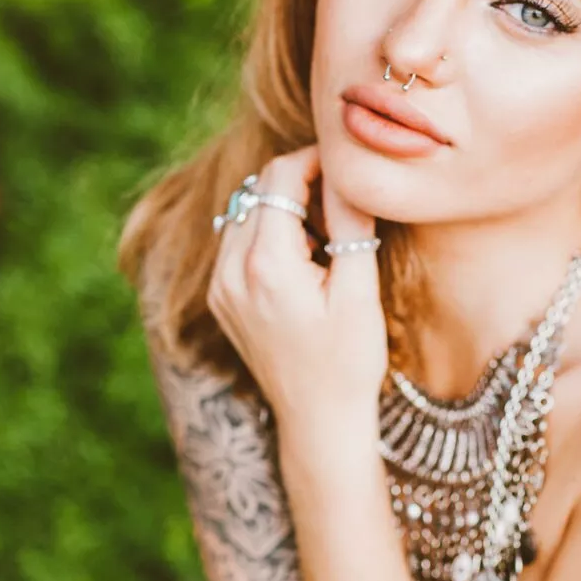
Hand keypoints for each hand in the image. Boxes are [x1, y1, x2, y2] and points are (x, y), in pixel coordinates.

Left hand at [206, 146, 387, 443]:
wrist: (318, 420)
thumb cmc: (349, 362)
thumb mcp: (360, 292)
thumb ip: (350, 226)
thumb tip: (349, 173)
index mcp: (266, 265)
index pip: (279, 177)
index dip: (314, 160)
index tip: (346, 169)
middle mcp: (231, 271)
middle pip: (257, 189)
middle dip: (299, 184)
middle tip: (341, 207)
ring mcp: (219, 286)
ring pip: (244, 211)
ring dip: (281, 208)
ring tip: (323, 236)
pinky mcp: (220, 298)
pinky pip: (236, 241)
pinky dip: (266, 234)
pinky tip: (301, 260)